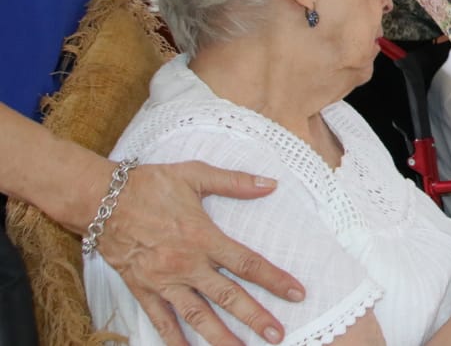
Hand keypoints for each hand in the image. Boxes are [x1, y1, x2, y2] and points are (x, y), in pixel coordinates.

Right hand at [98, 162, 304, 345]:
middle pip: (227, 297)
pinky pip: (161, 320)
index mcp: (203, 237)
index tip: (297, 293)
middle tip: (277, 335)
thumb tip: (271, 184)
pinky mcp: (143, 290)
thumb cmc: (150, 185)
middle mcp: (186, 264)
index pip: (247, 264)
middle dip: (254, 317)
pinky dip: (175, 340)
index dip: (274, 280)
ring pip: (197, 316)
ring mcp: (164, 281)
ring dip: (221, 337)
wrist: (100, 200)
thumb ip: (235, 182)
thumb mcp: (195, 174)